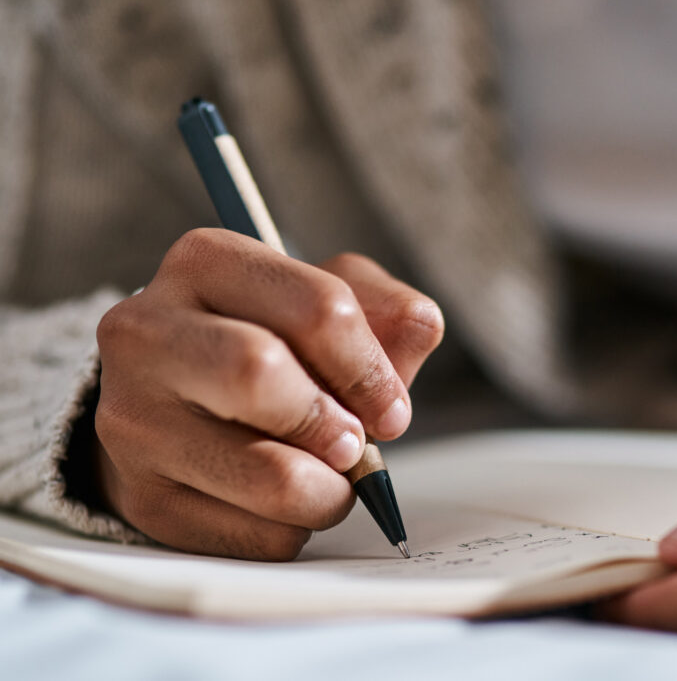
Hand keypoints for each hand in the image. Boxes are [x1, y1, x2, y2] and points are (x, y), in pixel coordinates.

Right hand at [93, 228, 443, 559]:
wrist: (177, 405)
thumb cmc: (269, 346)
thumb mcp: (327, 305)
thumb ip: (386, 311)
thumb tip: (420, 325)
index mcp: (206, 262)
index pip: (319, 308)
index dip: (372, 370)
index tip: (391, 409)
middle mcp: (147, 332)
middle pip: (262, 373)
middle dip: (336, 424)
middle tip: (354, 445)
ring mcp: (134, 419)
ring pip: (270, 475)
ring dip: (328, 491)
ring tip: (325, 478)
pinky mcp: (142, 498)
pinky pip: (256, 536)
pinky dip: (293, 528)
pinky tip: (277, 503)